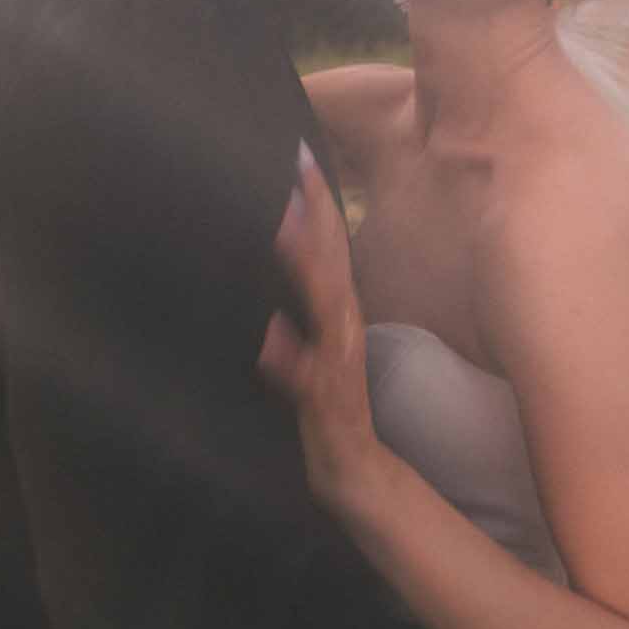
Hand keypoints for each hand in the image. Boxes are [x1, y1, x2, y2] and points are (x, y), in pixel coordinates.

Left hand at [257, 147, 382, 511]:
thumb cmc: (330, 407)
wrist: (358, 476)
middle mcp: (343, 331)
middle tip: (298, 165)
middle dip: (319, 215)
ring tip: (283, 227)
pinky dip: (290, 360)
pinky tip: (269, 341)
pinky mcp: (329, 406)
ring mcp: (338, 367)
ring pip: (327, 308)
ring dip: (308, 268)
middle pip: (334, 263)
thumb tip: (271, 274)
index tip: (298, 152)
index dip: (318, 200)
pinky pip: (309, 382)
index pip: (331, 246)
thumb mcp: (312, 347)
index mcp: (338, 313)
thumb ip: (302, 310)